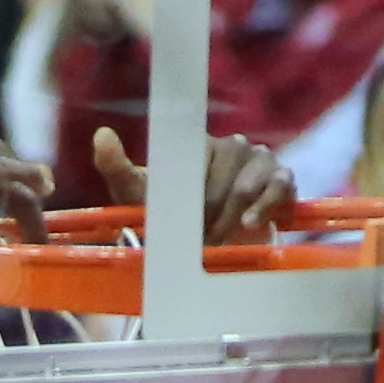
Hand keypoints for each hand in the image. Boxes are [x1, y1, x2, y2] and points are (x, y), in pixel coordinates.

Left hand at [87, 130, 294, 243]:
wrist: (202, 247)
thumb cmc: (167, 217)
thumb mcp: (136, 196)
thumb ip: (116, 168)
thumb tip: (101, 136)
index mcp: (197, 145)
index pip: (196, 162)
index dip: (187, 199)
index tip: (180, 223)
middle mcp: (231, 146)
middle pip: (222, 182)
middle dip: (208, 219)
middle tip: (197, 242)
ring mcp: (259, 160)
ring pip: (248, 186)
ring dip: (230, 220)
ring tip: (217, 241)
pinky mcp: (282, 179)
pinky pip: (281, 185)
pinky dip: (266, 207)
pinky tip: (250, 226)